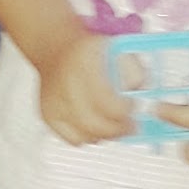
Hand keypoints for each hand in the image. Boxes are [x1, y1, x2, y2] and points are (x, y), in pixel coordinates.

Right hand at [35, 30, 134, 145]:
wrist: (56, 49)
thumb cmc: (89, 52)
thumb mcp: (118, 50)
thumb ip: (135, 72)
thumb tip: (141, 94)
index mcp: (84, 64)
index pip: (109, 102)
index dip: (126, 110)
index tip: (134, 106)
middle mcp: (65, 84)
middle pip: (96, 124)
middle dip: (119, 129)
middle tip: (130, 126)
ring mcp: (54, 102)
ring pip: (86, 136)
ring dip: (105, 134)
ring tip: (113, 123)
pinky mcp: (48, 115)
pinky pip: (73, 139)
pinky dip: (88, 137)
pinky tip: (95, 125)